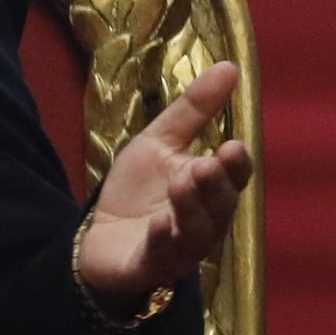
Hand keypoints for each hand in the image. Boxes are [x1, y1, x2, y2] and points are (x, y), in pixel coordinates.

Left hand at [75, 62, 253, 310]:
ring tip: (182, 182)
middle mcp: (205, 222)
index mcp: (212, 190)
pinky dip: (164, 241)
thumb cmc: (137, 191)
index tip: (231, 145)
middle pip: (221, 206)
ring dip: (192, 209)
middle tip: (207, 162)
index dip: (236, 165)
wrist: (99, 237)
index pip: (235, 177)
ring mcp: (180, 249)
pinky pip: (163, 257)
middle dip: (216, 185)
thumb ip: (192, 110)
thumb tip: (230, 66)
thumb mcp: (159, 142)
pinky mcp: (150, 268)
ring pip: (197, 233)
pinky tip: (160, 224)